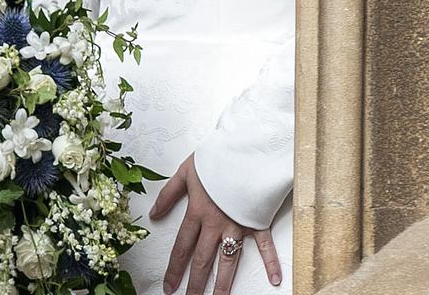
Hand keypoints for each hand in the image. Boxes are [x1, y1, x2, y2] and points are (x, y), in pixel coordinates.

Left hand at [150, 154, 280, 294]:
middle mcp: (216, 224)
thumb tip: (154, 214)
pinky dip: (271, 262)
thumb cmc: (216, 157)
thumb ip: (169, 193)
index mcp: (198, 211)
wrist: (245, 147)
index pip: (182, 247)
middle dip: (195, 285)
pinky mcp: (257, 220)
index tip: (169, 287)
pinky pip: (265, 245)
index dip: (174, 269)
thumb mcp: (186, 170)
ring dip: (223, 284)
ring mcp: (238, 224)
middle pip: (203, 260)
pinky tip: (274, 279)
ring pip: (229, 261)